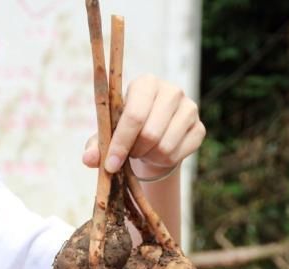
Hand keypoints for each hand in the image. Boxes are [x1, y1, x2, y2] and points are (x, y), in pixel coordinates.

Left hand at [82, 74, 205, 174]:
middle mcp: (172, 91)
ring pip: (165, 147)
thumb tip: (88, 159)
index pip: (134, 115)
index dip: (121, 142)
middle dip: (135, 151)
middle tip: (129, 154)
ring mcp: (189, 108)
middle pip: (151, 133)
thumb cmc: (128, 128)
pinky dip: (164, 162)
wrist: (157, 134)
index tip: (111, 165)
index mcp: (146, 83)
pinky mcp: (200, 128)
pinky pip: (178, 155)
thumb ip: (97, 144)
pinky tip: (158, 154)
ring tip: (143, 152)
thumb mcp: (109, 134)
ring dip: (149, 157)